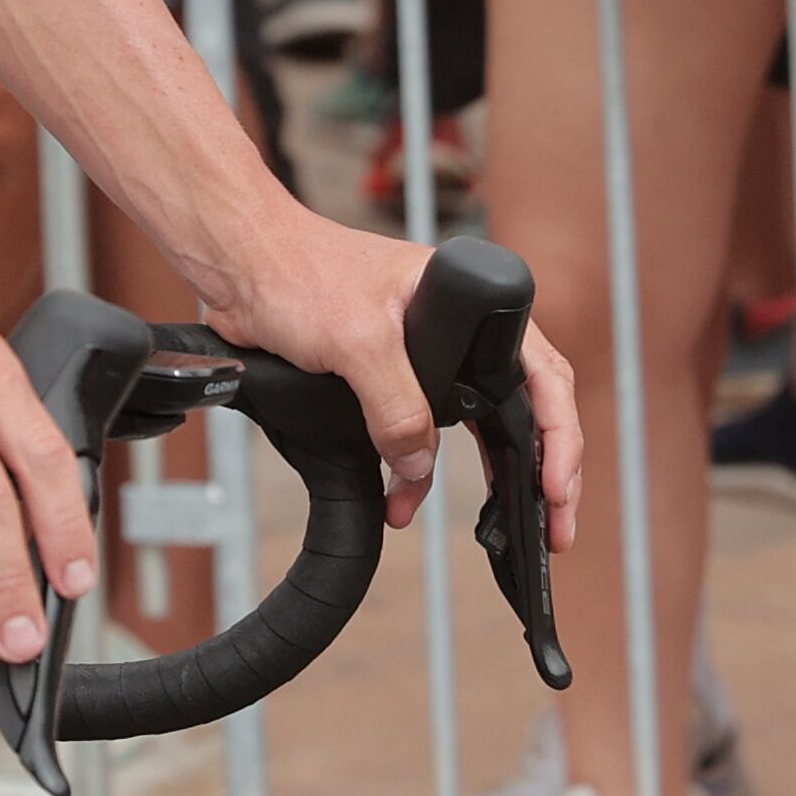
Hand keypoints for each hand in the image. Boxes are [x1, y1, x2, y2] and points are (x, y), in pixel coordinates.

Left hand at [201, 214, 584, 547]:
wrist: (237, 264)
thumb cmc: (296, 269)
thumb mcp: (356, 340)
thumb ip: (395, 404)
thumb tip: (421, 464)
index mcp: (466, 302)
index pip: (540, 373)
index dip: (558, 435)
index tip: (559, 487)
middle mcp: (454, 327)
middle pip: (519, 404)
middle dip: (537, 469)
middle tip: (555, 524)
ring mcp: (420, 353)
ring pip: (468, 426)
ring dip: (478, 479)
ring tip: (498, 532)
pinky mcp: (382, 377)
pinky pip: (417, 433)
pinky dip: (414, 472)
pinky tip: (401, 503)